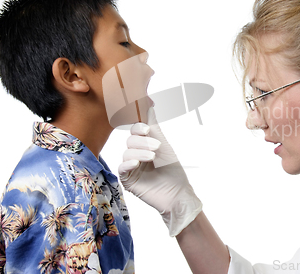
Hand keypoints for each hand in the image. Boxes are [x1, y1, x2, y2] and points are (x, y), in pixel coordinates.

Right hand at [119, 108, 202, 236]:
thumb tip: (149, 105)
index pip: (135, 130)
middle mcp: (136, 154)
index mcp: (145, 144)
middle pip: (131, 140)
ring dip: (139, 152)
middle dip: (143, 142)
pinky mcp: (128, 180)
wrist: (177, 193)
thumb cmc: (173, 170)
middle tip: (157, 147)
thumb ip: (154, 127)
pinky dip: (128, 164)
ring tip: (152, 157)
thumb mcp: (164, 146)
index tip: (146, 129)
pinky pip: (122, 168)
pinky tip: (137, 164)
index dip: (138, 127)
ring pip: (127, 153)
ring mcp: (131, 167)